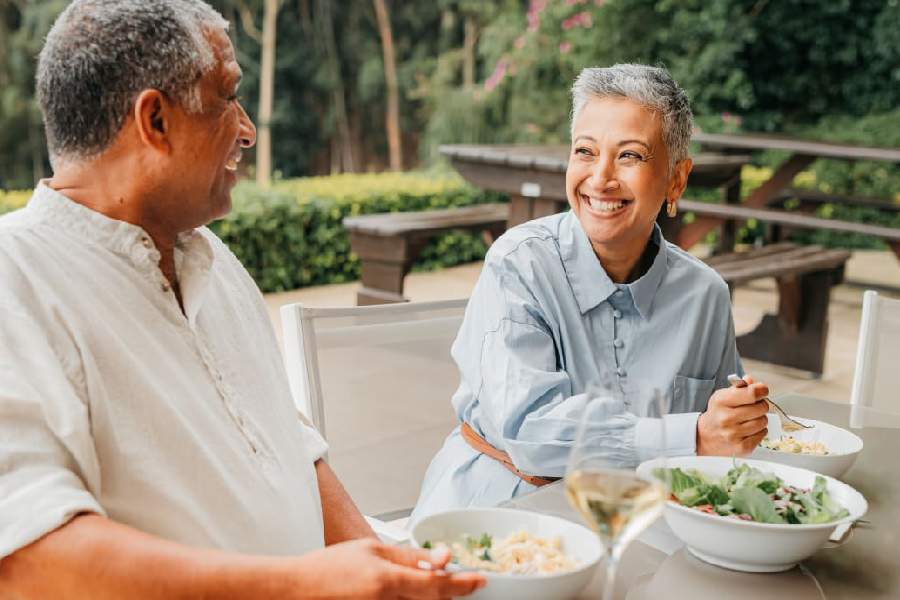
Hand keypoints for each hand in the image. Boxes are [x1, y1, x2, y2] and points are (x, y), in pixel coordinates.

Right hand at [287, 538, 484, 599]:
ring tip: (427, 581)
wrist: (298, 589)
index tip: (480, 579)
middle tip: (459, 578)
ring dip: (431, 596)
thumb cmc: (330, 568)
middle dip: (449, 591)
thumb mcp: (372, 550)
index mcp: (387, 583)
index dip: (463, 584)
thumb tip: (442, 557)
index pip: (438, 587)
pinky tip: (410, 590)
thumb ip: (409, 557)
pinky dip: (414, 599)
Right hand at [696, 375, 768, 455]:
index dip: (761, 390)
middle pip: (761, 407)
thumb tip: (752, 381)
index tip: (762, 391)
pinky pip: (762, 434)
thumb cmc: (717, 414)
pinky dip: (759, 431)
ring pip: (763, 421)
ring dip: (760, 419)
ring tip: (750, 419)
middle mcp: (726, 418)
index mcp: (721, 402)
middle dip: (761, 405)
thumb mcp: (722, 396)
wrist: (705, 437)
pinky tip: (749, 429)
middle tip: (754, 406)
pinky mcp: (742, 447)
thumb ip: (739, 387)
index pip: (752, 393)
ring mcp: (734, 434)